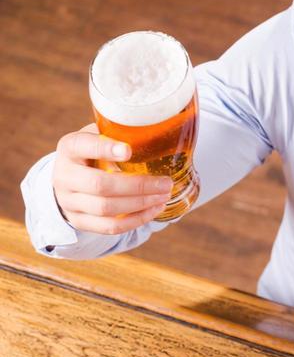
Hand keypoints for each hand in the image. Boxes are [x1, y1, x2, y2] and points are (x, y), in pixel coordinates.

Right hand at [52, 123, 172, 233]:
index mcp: (69, 148)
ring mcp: (69, 202)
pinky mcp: (79, 221)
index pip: (82, 146)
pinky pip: (109, 227)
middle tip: (165, 183)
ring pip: (106, 209)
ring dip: (140, 204)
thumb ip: (117, 133)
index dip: (104, 149)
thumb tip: (156, 129)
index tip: (129, 151)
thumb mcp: (98, 136)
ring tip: (164, 196)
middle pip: (100, 185)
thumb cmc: (93, 153)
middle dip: (137, 186)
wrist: (68, 179)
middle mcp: (64, 176)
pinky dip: (136, 220)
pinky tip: (154, 209)